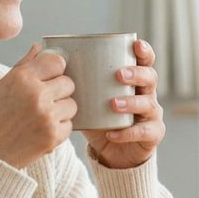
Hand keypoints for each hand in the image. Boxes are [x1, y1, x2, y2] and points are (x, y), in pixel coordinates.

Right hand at [0, 44, 76, 168]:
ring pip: (72, 105)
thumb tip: (39, 47)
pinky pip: (69, 126)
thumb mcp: (0, 87)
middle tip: (42, 102)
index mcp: (21, 77)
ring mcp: (46, 116)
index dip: (54, 70)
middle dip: (59, 91)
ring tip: (40, 118)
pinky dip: (58, 129)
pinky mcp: (53, 136)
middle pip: (68, 83)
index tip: (48, 79)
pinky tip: (40, 132)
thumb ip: (24, 65)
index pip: (57, 62)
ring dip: (61, 111)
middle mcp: (36, 94)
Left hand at [82, 39, 165, 168]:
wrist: (113, 153)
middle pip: (150, 78)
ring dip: (131, 102)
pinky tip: (112, 134)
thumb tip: (46, 58)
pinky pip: (143, 132)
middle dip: (136, 74)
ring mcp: (152, 115)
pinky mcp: (152, 135)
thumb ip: (76, 83)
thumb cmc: (100, 119)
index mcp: (135, 81)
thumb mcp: (89, 100)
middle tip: (119, 75)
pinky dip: (127, 133)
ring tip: (113, 103)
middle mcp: (147, 94)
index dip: (144, 52)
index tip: (135, 45)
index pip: (144, 62)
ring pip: (148, 104)